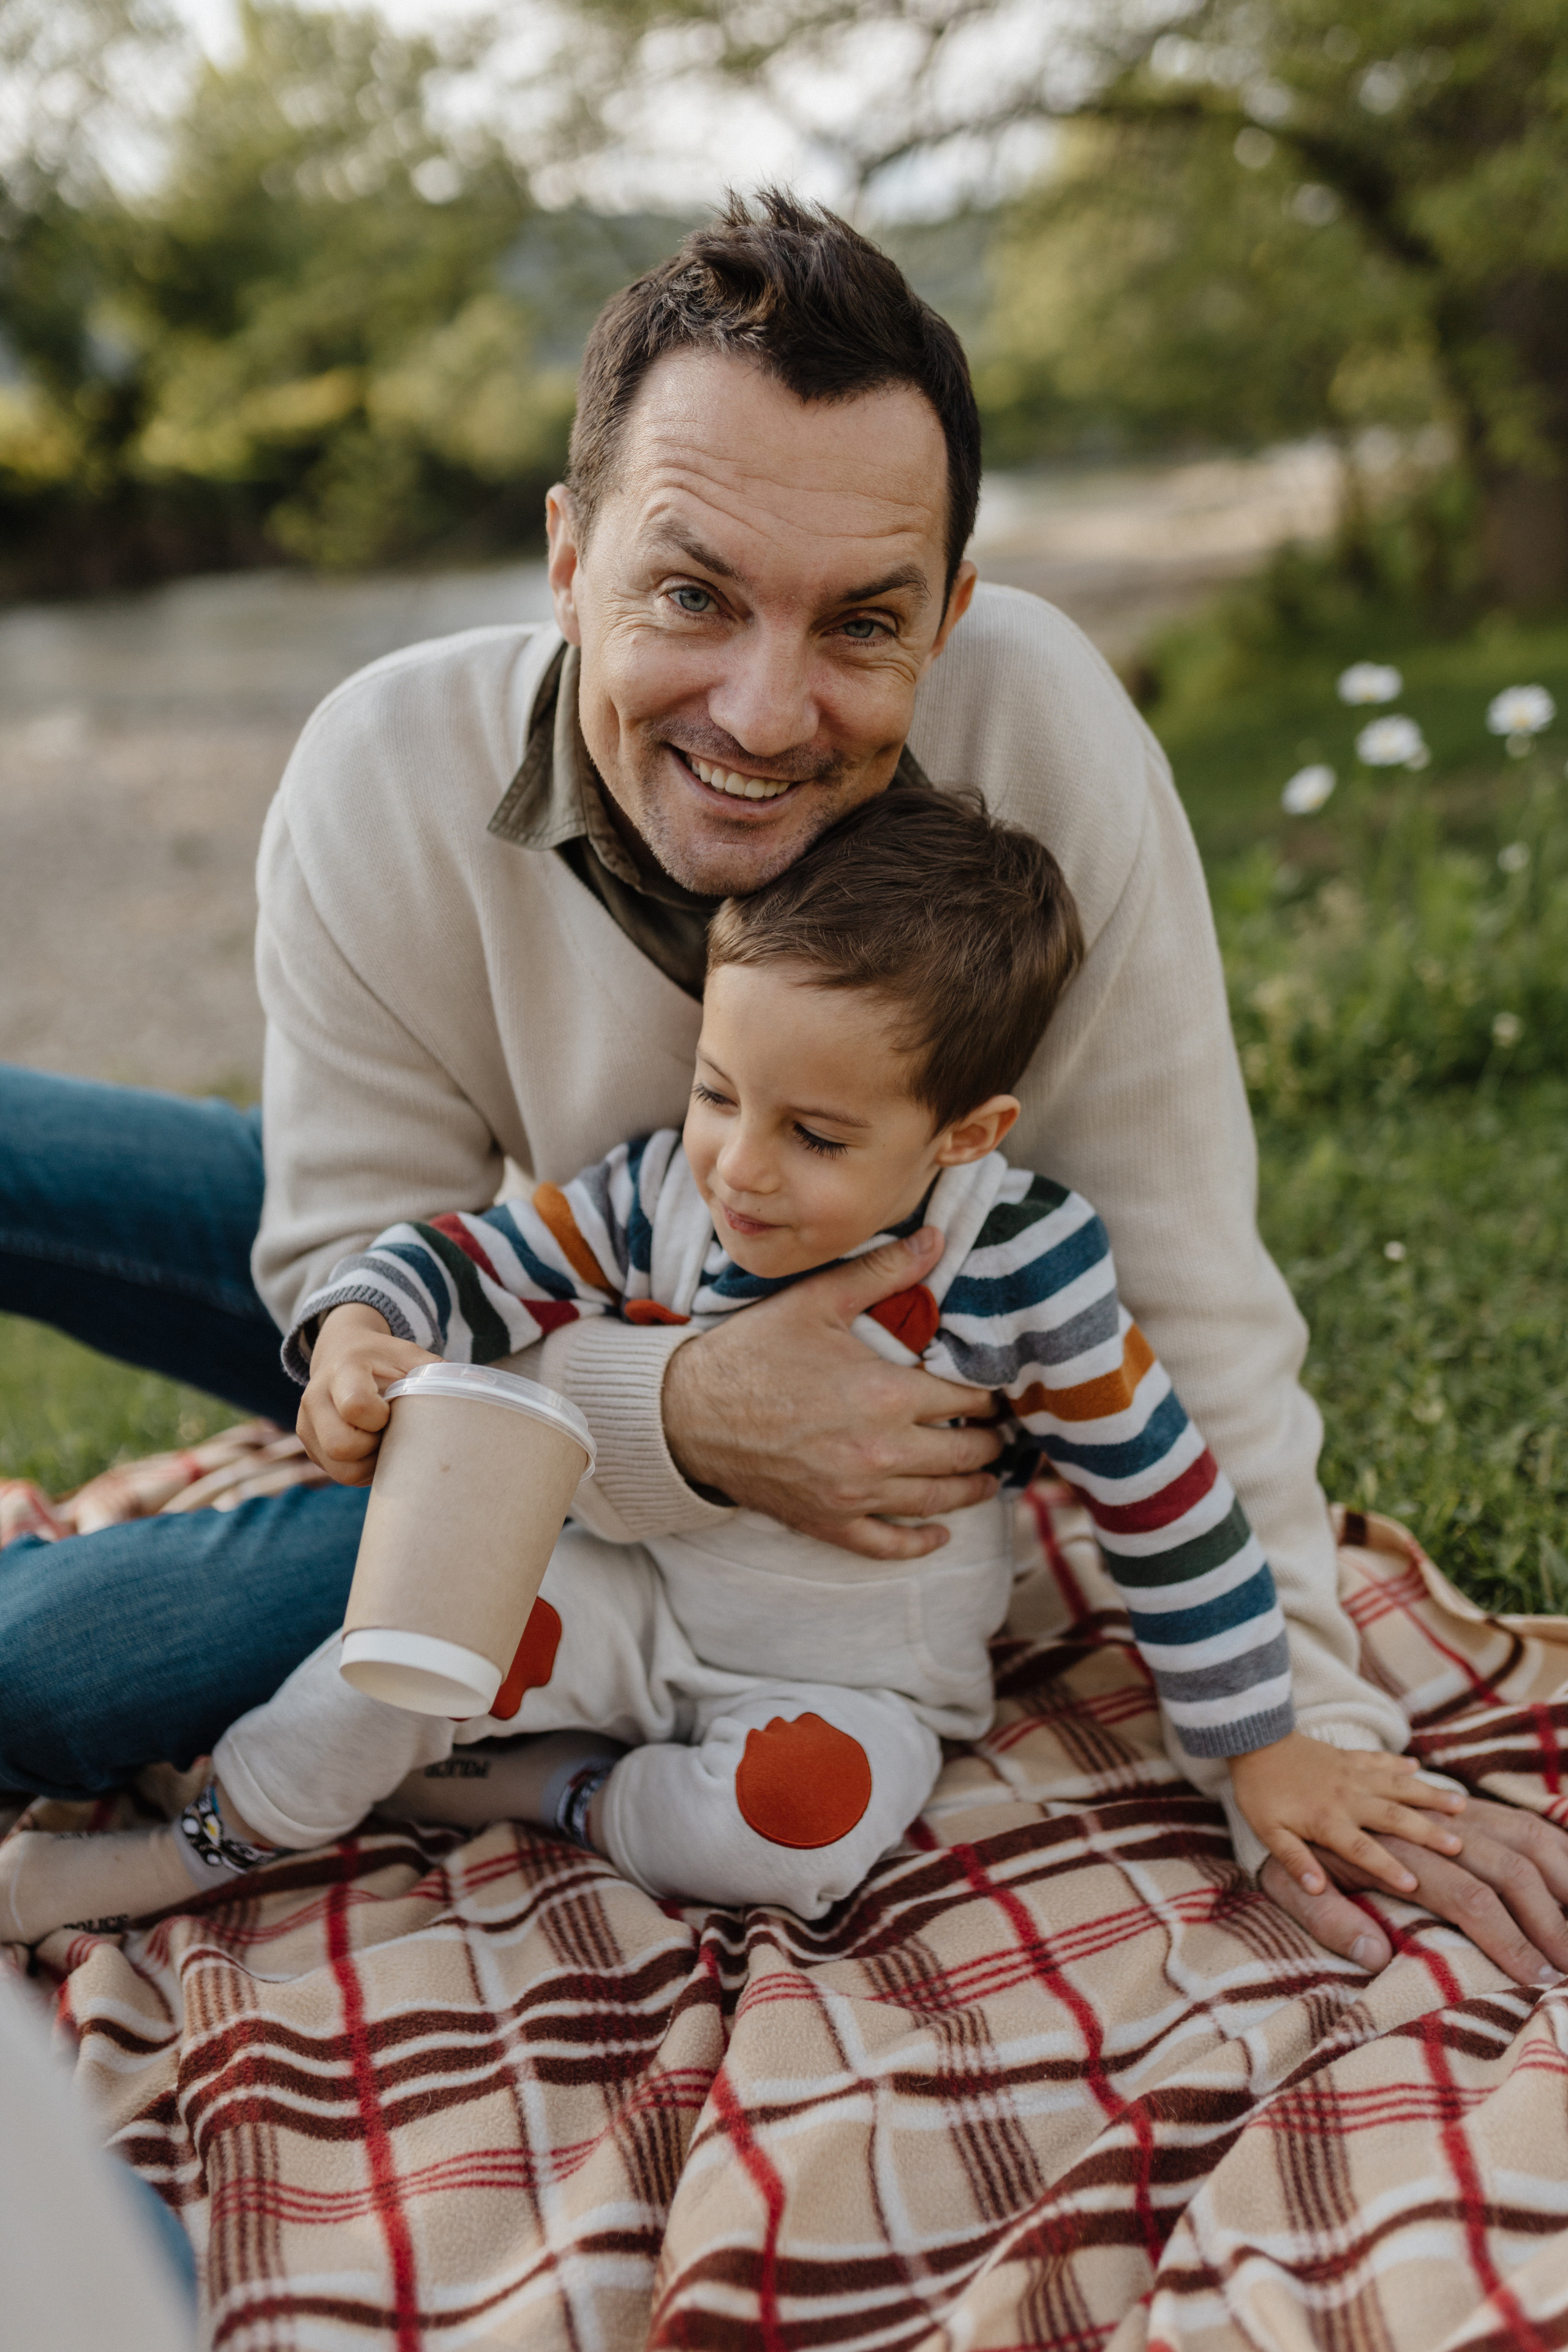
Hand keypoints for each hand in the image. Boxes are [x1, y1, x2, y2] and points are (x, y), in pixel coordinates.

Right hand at [295, 1303, 438, 1484]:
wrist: (342, 1352)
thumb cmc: (385, 1359)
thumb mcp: (410, 1355)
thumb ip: (437, 1372)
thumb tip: (482, 1389)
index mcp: (344, 1370)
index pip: (356, 1407)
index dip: (380, 1417)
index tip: (392, 1409)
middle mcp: (316, 1398)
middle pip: (342, 1446)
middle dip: (373, 1447)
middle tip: (389, 1431)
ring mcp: (307, 1425)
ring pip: (340, 1470)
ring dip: (369, 1465)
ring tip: (384, 1441)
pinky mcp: (309, 1444)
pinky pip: (338, 1474)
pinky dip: (361, 1469)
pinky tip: (372, 1448)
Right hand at [661, 1225, 1003, 1560]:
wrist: (686, 1413)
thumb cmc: (751, 1352)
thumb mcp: (816, 1300)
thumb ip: (882, 1271)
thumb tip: (936, 1239)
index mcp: (884, 1395)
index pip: (965, 1399)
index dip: (989, 1393)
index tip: (998, 1389)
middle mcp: (880, 1452)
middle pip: (964, 1453)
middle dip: (990, 1441)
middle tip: (1003, 1432)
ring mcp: (855, 1494)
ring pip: (937, 1500)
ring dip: (972, 1489)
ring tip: (989, 1477)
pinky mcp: (829, 1522)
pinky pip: (888, 1545)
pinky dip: (920, 1543)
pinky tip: (940, 1534)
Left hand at [1230, 1730, 1465, 1896]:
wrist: (1253, 1740)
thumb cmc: (1259, 1793)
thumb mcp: (1268, 1832)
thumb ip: (1293, 1859)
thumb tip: (1316, 1889)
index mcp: (1327, 1819)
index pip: (1362, 1848)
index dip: (1387, 1867)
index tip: (1415, 1884)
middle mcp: (1347, 1796)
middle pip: (1393, 1816)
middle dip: (1426, 1831)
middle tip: (1459, 1845)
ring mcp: (1352, 1772)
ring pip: (1398, 1785)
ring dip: (1429, 1794)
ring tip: (1460, 1804)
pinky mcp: (1349, 1755)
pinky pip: (1379, 1759)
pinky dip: (1399, 1763)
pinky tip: (1418, 1767)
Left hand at [1259, 1796, 1567, 1988]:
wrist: (1280, 1757)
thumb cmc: (1285, 1829)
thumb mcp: (1282, 1875)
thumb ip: (1324, 1914)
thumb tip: (1373, 1955)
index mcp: (1394, 1848)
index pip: (1468, 1897)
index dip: (1507, 1939)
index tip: (1536, 1979)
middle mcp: (1428, 1823)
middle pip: (1509, 1866)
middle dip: (1550, 1918)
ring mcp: (1445, 1806)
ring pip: (1522, 1833)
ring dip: (1563, 1878)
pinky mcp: (1453, 1800)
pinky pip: (1516, 1817)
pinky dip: (1554, 1847)